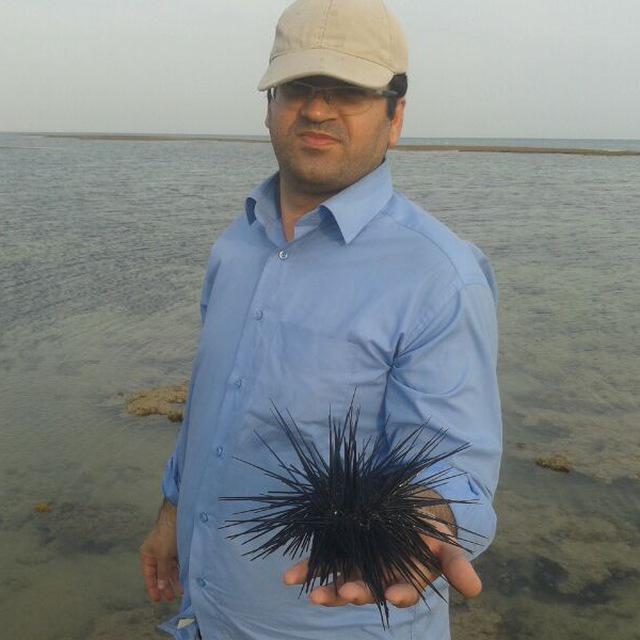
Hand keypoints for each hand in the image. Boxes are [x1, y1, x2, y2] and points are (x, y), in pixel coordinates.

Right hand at [140, 500, 182, 602]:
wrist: (178, 514)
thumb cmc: (167, 533)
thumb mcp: (163, 555)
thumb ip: (162, 572)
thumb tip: (160, 587)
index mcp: (147, 554)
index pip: (149, 575)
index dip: (153, 588)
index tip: (157, 600)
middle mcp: (156, 553)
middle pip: (160, 573)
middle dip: (165, 586)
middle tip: (171, 598)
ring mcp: (167, 550)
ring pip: (170, 568)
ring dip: (175, 579)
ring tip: (181, 591)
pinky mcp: (177, 547)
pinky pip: (177, 562)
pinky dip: (180, 570)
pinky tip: (185, 578)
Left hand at [282, 520, 481, 608]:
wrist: (405, 513)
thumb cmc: (427, 533)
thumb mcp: (446, 545)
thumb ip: (457, 565)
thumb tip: (476, 589)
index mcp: (406, 580)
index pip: (404, 592)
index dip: (400, 593)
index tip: (395, 594)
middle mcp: (378, 579)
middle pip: (367, 591)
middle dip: (356, 593)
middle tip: (346, 593)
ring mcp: (357, 568)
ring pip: (341, 583)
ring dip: (327, 589)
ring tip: (313, 594)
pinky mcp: (339, 554)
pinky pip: (321, 564)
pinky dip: (306, 569)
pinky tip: (289, 576)